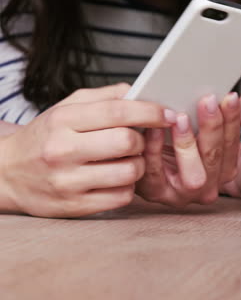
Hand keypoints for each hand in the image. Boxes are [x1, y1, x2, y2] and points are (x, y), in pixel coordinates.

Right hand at [0, 83, 173, 217]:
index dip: (149, 111)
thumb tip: (140, 92)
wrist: (8, 173)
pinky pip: (121, 197)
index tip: (165, 113)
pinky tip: (117, 177)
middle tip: (138, 138)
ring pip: (129, 172)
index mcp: (63, 119)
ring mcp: (68, 181)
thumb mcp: (67, 107)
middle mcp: (63, 150)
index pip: (117, 111)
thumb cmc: (45, 135)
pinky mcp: (74, 207)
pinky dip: (128, 186)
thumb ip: (104, 97)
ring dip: (138, 164)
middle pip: (127, 142)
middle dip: (143, 139)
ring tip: (128, 158)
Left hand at [136, 93, 240, 206]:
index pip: (231, 143)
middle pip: (214, 157)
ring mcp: (182, 194)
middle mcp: (206, 185)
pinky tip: (153, 129)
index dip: (232, 120)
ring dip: (187, 143)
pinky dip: (155, 148)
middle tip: (207, 101)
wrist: (136, 167)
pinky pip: (156, 171)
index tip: (229, 97)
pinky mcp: (154, 191)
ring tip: (180, 118)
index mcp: (222, 169)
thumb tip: (212, 96)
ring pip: (193, 174)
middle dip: (212, 127)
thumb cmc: (169, 146)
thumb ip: (205, 117)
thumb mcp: (194, 132)